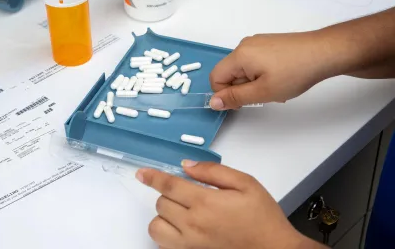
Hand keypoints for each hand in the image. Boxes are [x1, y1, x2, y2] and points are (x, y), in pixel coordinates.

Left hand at [136, 161, 325, 248]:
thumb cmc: (262, 218)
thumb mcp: (245, 183)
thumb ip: (213, 171)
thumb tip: (187, 166)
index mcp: (206, 202)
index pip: (168, 185)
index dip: (152, 177)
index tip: (142, 174)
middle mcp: (193, 224)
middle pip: (161, 203)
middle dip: (169, 194)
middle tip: (188, 194)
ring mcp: (190, 243)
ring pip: (156, 225)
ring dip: (163, 215)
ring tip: (181, 212)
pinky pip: (163, 244)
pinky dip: (166, 234)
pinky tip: (181, 228)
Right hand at [209, 32, 334, 109]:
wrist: (325, 52)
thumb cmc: (295, 72)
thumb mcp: (262, 92)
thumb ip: (235, 98)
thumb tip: (213, 102)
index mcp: (239, 55)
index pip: (216, 78)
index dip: (226, 94)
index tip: (246, 102)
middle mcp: (245, 45)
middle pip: (230, 73)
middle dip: (243, 88)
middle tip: (266, 93)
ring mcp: (258, 43)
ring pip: (244, 69)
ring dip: (254, 83)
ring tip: (276, 86)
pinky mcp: (269, 43)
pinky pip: (255, 62)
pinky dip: (263, 74)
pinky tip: (281, 78)